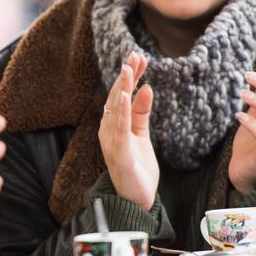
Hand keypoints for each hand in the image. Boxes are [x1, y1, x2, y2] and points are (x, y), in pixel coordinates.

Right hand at [98, 51, 157, 210]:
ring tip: (129, 69)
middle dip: (125, 76)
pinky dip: (120, 110)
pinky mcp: (118, 153)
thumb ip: (141, 112)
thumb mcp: (141, 135)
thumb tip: (147, 88)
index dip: (130, 76)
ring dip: (121, 88)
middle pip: (115, 98)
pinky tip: (124, 95)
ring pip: (115, 109)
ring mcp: (111, 142)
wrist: (137, 200)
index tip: (139, 58)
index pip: (120, 95)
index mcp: (114, 125)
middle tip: (134, 56)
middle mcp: (108, 131)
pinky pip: (118, 128)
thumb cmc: (136, 168)